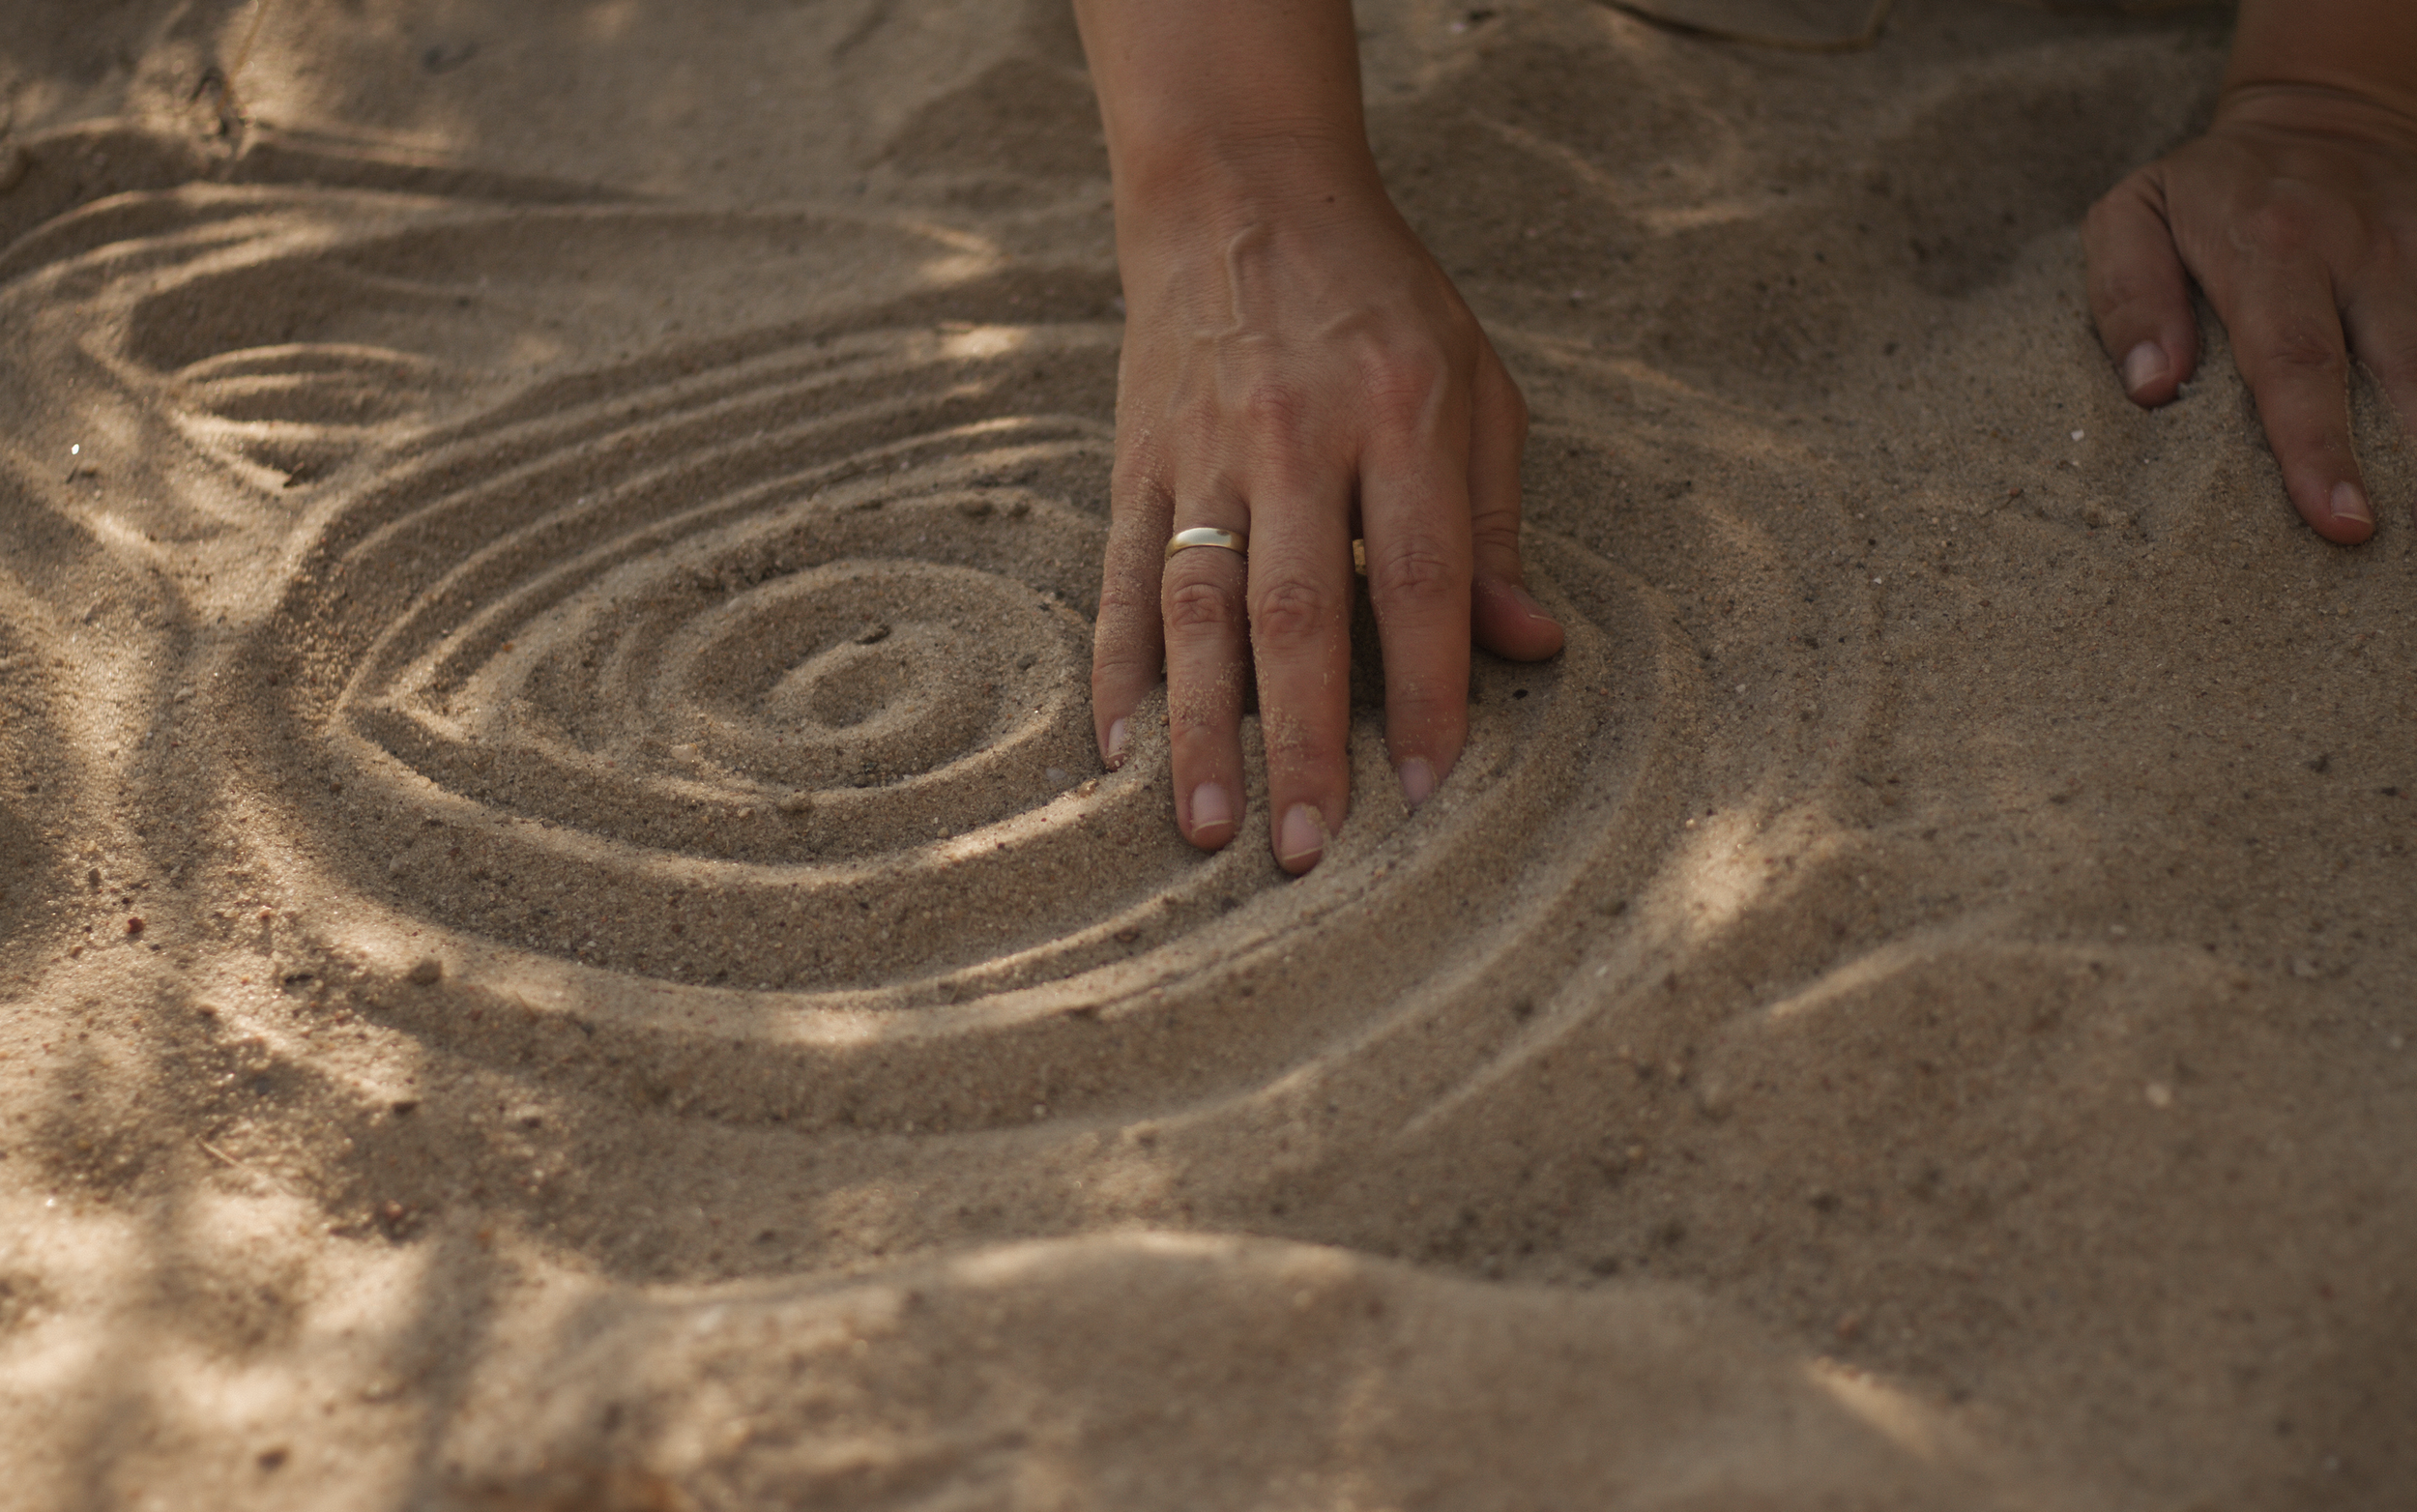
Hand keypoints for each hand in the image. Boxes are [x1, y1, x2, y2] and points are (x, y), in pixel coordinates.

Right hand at [1090, 163, 1562, 871]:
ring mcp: (1204, 451)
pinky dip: (1113, 666)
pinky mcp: (1136, 460)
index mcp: (1400, 414)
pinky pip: (1120, 575)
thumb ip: (1495, 522)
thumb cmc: (1378, 301)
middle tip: (1307, 851)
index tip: (1426, 790)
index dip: (1424, 690)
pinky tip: (1112, 747)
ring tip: (1208, 826)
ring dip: (1200, 727)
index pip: (1416, 577)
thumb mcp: (1473, 383)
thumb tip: (1530, 646)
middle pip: (1298, 613)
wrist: (1239, 193)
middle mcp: (1297, 436)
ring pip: (1196, 608)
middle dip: (1303, 743)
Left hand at [2086, 83, 2416, 543]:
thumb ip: (2128, 295)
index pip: (2294, 360)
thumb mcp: (2132, 214)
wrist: (2319, 115)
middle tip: (2396, 537)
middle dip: (2406, 459)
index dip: (2317, 444)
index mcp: (2270, 244)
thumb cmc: (2204, 192)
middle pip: (2397, 368)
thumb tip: (2152, 387)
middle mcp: (2361, 250)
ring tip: (2415, 521)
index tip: (2338, 520)